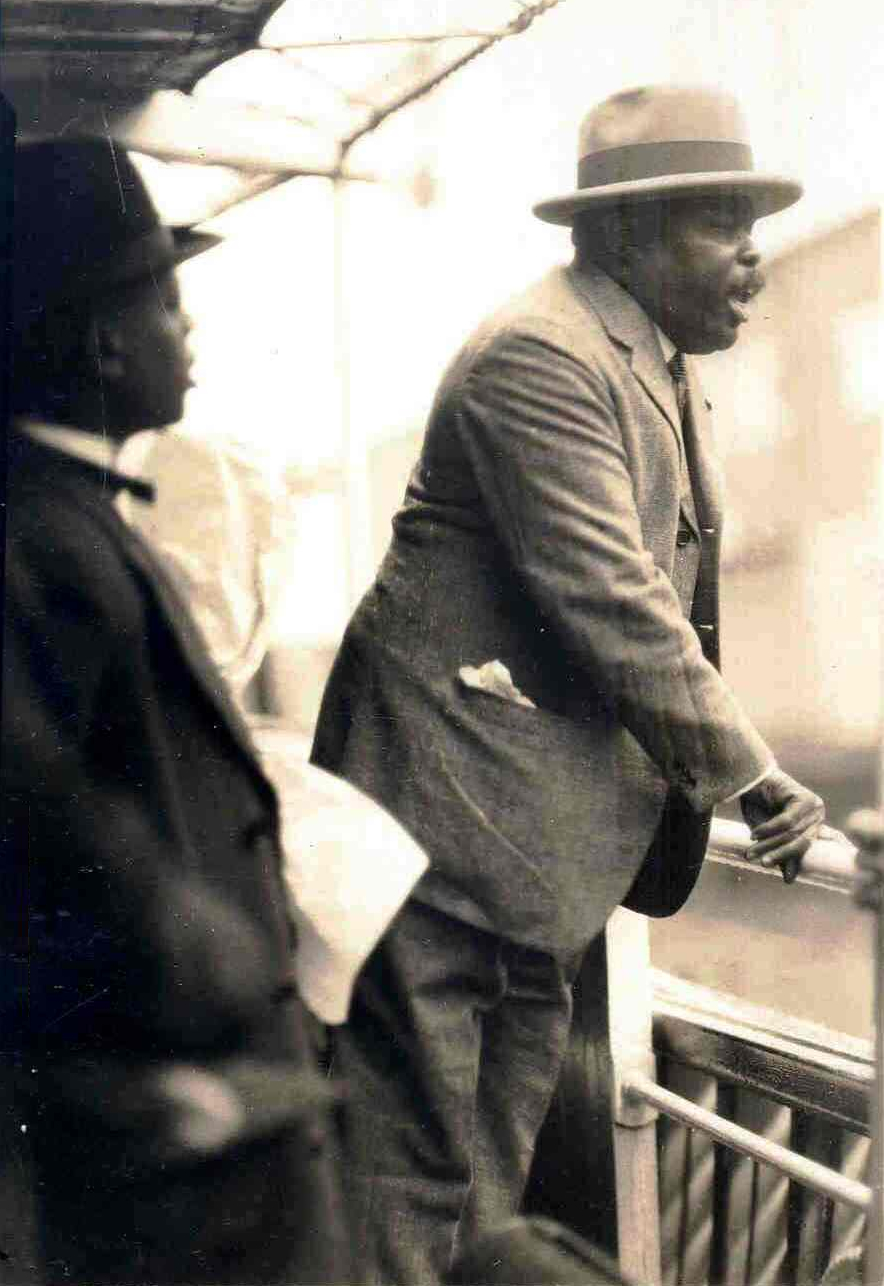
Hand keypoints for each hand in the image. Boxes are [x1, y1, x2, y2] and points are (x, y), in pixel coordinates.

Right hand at [740, 769, 824, 883]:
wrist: (749, 776)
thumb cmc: (759, 803)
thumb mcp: (769, 833)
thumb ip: (781, 851)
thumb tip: (790, 880)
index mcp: (813, 823)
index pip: (804, 847)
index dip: (792, 861)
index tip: (786, 880)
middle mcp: (818, 813)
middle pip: (799, 840)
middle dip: (778, 853)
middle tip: (761, 863)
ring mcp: (813, 804)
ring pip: (791, 833)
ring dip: (768, 844)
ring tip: (751, 852)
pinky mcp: (804, 797)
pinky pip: (786, 820)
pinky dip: (768, 829)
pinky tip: (754, 834)